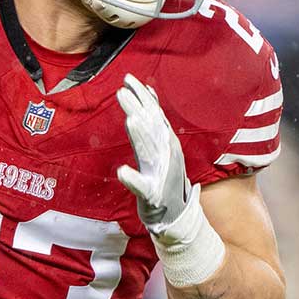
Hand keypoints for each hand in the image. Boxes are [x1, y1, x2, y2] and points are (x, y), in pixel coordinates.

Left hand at [116, 74, 225, 284]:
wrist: (176, 219)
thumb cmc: (164, 180)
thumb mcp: (160, 147)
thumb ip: (153, 122)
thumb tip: (147, 93)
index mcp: (165, 145)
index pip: (153, 116)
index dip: (142, 98)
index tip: (129, 80)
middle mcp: (165, 157)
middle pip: (151, 129)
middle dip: (139, 109)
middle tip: (123, 91)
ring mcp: (160, 175)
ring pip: (150, 152)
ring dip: (141, 136)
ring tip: (131, 119)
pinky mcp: (152, 196)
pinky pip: (143, 187)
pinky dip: (133, 180)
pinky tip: (122, 172)